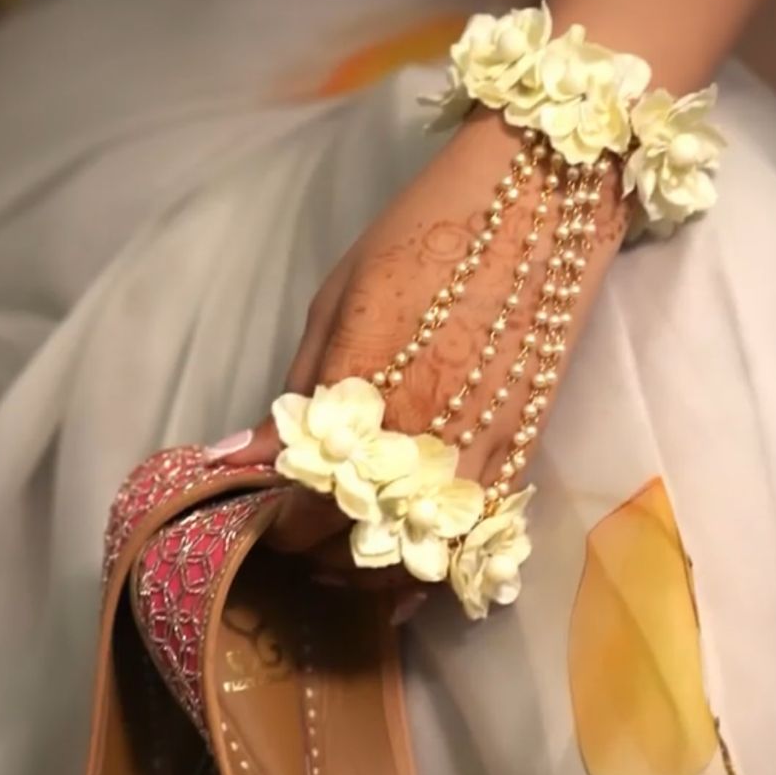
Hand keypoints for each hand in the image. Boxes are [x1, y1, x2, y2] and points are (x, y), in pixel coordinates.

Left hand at [211, 108, 627, 565]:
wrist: (540, 203)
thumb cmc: (424, 234)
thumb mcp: (338, 299)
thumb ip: (294, 391)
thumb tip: (235, 458)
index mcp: (363, 393)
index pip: (304, 501)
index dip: (275, 526)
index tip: (261, 521)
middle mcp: (419, 436)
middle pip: (353, 539)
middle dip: (313, 552)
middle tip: (292, 544)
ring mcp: (475, 452)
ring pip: (414, 555)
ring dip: (370, 571)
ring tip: (340, 559)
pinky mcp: (517, 454)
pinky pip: (468, 540)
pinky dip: (431, 563)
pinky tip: (404, 568)